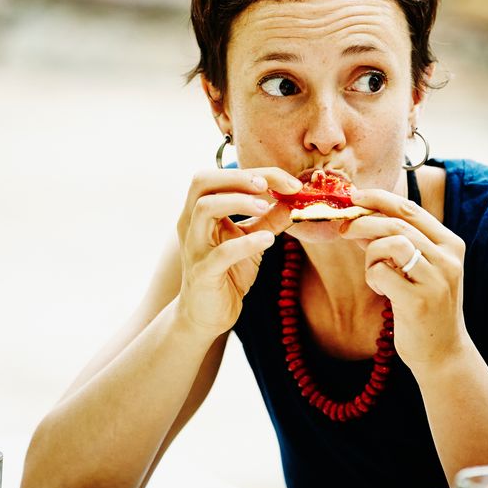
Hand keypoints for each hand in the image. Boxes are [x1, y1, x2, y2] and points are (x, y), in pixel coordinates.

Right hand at [176, 167, 300, 336]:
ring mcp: (194, 247)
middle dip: (238, 177)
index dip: (256, 173)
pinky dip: (246, 243)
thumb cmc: (228, 272)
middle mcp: (191, 223)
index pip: (221, 177)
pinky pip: (221, 253)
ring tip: (266, 206)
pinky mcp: (203, 273)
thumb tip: (295, 199)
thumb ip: (270, 219)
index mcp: (201, 211)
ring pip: (205, 208)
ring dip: (238, 201)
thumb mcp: (252, 240)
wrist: (206, 315)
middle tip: (268, 185)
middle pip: (202, 181)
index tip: (289, 182)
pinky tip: (267, 241)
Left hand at [340, 189, 468, 368]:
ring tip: (374, 272)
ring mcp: (437, 280)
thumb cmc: (424, 307)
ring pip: (391, 243)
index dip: (379, 198)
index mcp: (451, 244)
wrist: (443, 353)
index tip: (355, 195)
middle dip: (363, 221)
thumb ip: (394, 243)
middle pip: (398, 223)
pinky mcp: (419, 301)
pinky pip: (382, 272)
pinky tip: (380, 289)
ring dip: (371, 254)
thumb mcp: (416, 269)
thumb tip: (359, 218)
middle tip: (343, 228)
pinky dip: (373, 276)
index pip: (411, 209)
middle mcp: (449, 258)